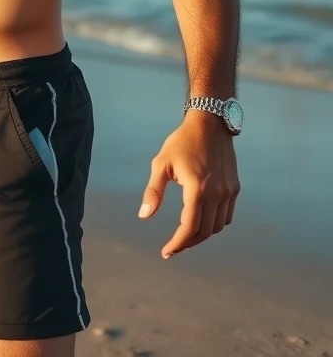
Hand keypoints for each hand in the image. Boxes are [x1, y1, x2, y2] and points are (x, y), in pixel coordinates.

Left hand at [138, 110, 238, 257]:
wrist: (210, 125)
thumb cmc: (181, 142)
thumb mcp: (161, 164)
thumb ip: (154, 191)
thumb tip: (144, 215)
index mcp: (197, 188)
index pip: (189, 226)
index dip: (177, 243)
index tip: (166, 252)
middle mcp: (216, 193)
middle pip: (205, 231)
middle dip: (188, 242)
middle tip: (173, 246)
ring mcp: (228, 192)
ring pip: (218, 226)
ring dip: (202, 234)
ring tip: (186, 235)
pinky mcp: (234, 188)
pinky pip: (227, 216)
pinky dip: (215, 224)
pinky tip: (202, 221)